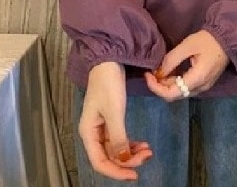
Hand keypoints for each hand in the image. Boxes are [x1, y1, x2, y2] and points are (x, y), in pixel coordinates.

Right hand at [79, 61, 152, 180]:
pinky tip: (142, 143)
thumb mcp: (114, 111)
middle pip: (109, 156)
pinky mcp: (109, 119)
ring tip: (148, 150)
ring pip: (115, 148)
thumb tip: (123, 161)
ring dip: (131, 152)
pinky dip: (130, 143)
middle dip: (128, 160)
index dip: (116, 172)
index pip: (100, 162)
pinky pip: (119, 138)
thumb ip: (118, 138)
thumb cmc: (108, 85)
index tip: (135, 175)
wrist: (108, 61)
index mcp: (88, 133)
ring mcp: (101, 126)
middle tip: (148, 156)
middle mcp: (92, 133)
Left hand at [144, 30, 229, 100]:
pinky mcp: (205, 82)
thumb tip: (158, 72)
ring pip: (180, 92)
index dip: (155, 87)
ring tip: (159, 70)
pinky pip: (186, 87)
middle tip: (151, 71)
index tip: (147, 74)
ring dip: (167, 84)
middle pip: (174, 95)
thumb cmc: (208, 41)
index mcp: (196, 80)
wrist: (227, 39)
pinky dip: (175, 82)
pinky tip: (170, 71)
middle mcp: (200, 88)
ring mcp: (204, 86)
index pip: (171, 94)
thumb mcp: (187, 46)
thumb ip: (171, 60)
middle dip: (160, 86)